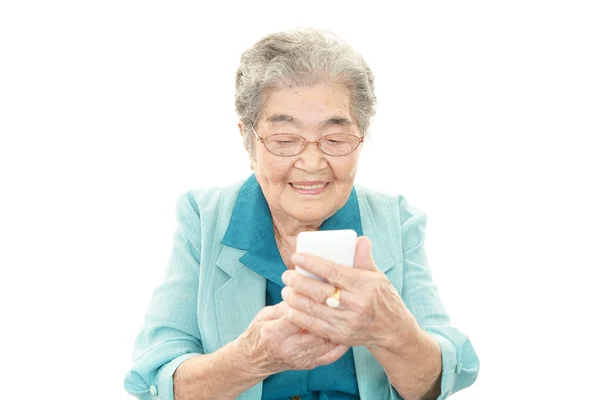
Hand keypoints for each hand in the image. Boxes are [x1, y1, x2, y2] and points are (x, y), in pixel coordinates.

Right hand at [237, 301, 348, 375]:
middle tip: (340, 300)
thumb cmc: (258, 333)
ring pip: (326, 343)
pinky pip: (330, 357)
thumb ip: (285, 305)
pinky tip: (347, 334)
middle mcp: (289, 348)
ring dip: (338, 328)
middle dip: (329, 314)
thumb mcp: (266, 314)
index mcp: (275, 332)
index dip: (310, 302)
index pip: (296, 315)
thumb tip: (304, 290)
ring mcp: (301, 358)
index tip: (320, 290)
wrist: (253, 360)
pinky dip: (341, 346)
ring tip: (347, 313)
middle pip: (316, 330)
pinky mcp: (309, 365)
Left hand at [281, 236, 419, 348]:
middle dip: (298, 282)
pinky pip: (314, 326)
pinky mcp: (341, 336)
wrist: (392, 330)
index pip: (332, 271)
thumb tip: (360, 239)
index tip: (296, 257)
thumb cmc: (382, 297)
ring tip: (286, 290)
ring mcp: (348, 322)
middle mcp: (356, 304)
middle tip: (287, 275)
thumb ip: (364, 259)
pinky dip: (299, 317)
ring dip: (294, 299)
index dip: (311, 263)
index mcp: (364, 284)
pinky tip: (290, 308)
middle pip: (319, 291)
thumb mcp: (377, 276)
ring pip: (313, 309)